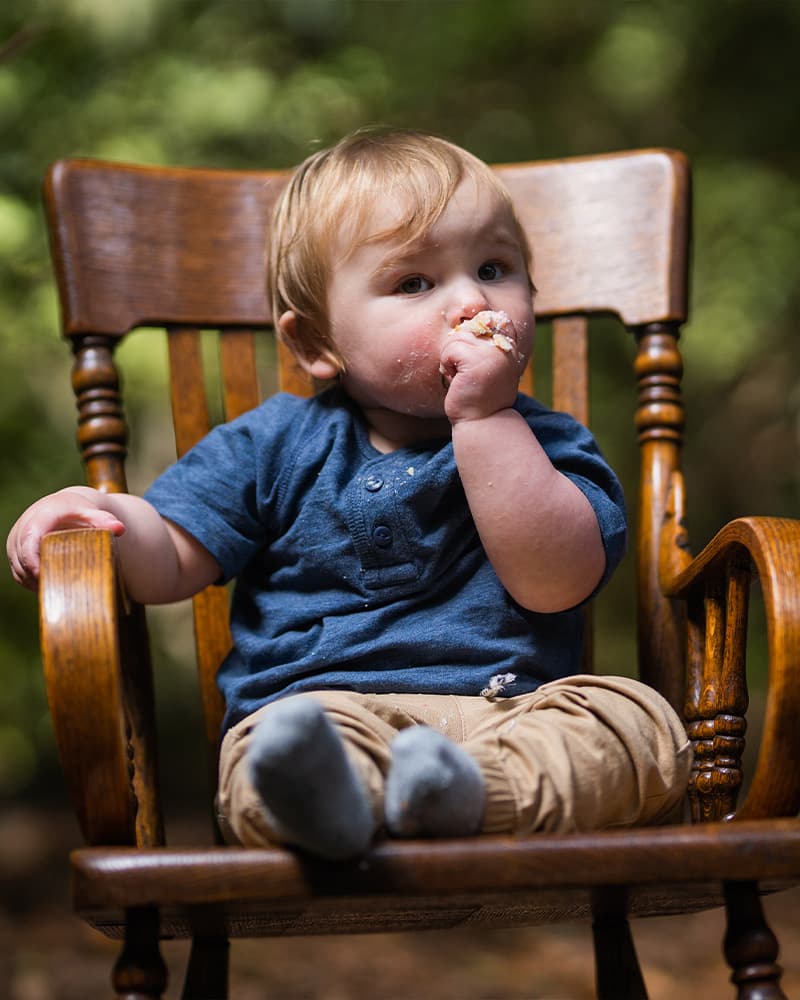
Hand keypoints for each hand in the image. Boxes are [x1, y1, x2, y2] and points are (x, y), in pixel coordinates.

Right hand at [7, 487, 124, 590]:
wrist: (63, 508)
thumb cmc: (78, 511)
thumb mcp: (91, 513)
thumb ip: (104, 520)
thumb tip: (119, 529)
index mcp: (38, 519)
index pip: (29, 543)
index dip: (34, 562)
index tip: (45, 578)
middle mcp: (22, 531)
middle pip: (23, 561)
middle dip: (39, 578)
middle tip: (60, 594)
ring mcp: (16, 545)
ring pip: (20, 570)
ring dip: (36, 583)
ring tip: (58, 595)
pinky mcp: (17, 556)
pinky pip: (20, 574)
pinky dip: (33, 583)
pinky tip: (50, 591)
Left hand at [439, 317, 525, 422]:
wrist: (483, 421)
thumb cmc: (479, 393)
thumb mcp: (487, 362)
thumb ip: (482, 342)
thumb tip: (461, 319)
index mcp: (510, 342)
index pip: (488, 317)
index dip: (473, 334)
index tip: (475, 360)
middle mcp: (505, 344)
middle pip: (467, 327)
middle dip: (459, 350)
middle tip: (467, 373)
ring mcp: (493, 352)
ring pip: (457, 338)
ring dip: (451, 359)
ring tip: (463, 378)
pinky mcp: (477, 360)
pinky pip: (450, 350)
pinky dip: (447, 366)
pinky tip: (457, 381)